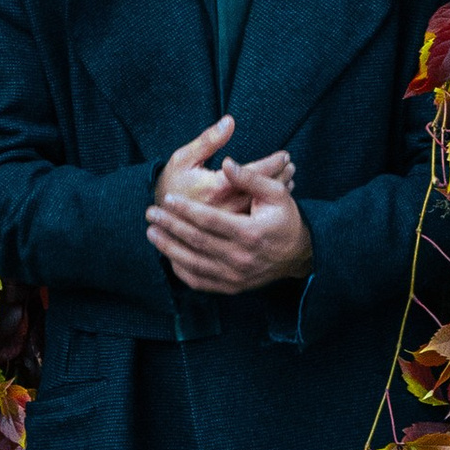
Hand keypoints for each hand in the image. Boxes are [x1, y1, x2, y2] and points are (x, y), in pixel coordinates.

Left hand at [148, 138, 310, 291]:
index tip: (167, 198)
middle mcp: (241, 258)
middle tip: (150, 213)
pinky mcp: (231, 287)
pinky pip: (199, 281)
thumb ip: (251, 178)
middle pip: (197, 241)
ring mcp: (235, 276)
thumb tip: (227, 163)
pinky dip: (181, 269)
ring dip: (169, 248)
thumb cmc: (285, 218)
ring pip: (193, 263)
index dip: (186, 209)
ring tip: (151, 233)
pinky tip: (168, 255)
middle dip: (170, 226)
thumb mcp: (276, 193)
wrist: (298, 254)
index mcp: (251, 233)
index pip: (209, 220)